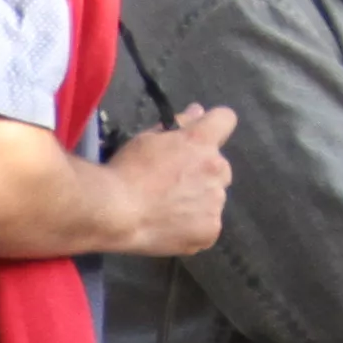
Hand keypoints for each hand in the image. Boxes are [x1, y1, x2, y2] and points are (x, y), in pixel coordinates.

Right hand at [101, 100, 238, 257]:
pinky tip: (172, 227)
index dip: (213, 125)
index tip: (199, 136)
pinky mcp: (211, 230)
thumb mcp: (146, 139)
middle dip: (203, 171)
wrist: (116, 213)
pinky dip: (194, 226)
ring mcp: (216, 201)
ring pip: (214, 196)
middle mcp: (217, 168)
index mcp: (201, 141)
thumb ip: (178, 125)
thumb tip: (198, 112)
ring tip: (168, 209)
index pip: (226, 119)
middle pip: (220, 165)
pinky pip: (208, 224)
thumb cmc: (126, 171)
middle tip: (174, 183)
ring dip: (199, 199)